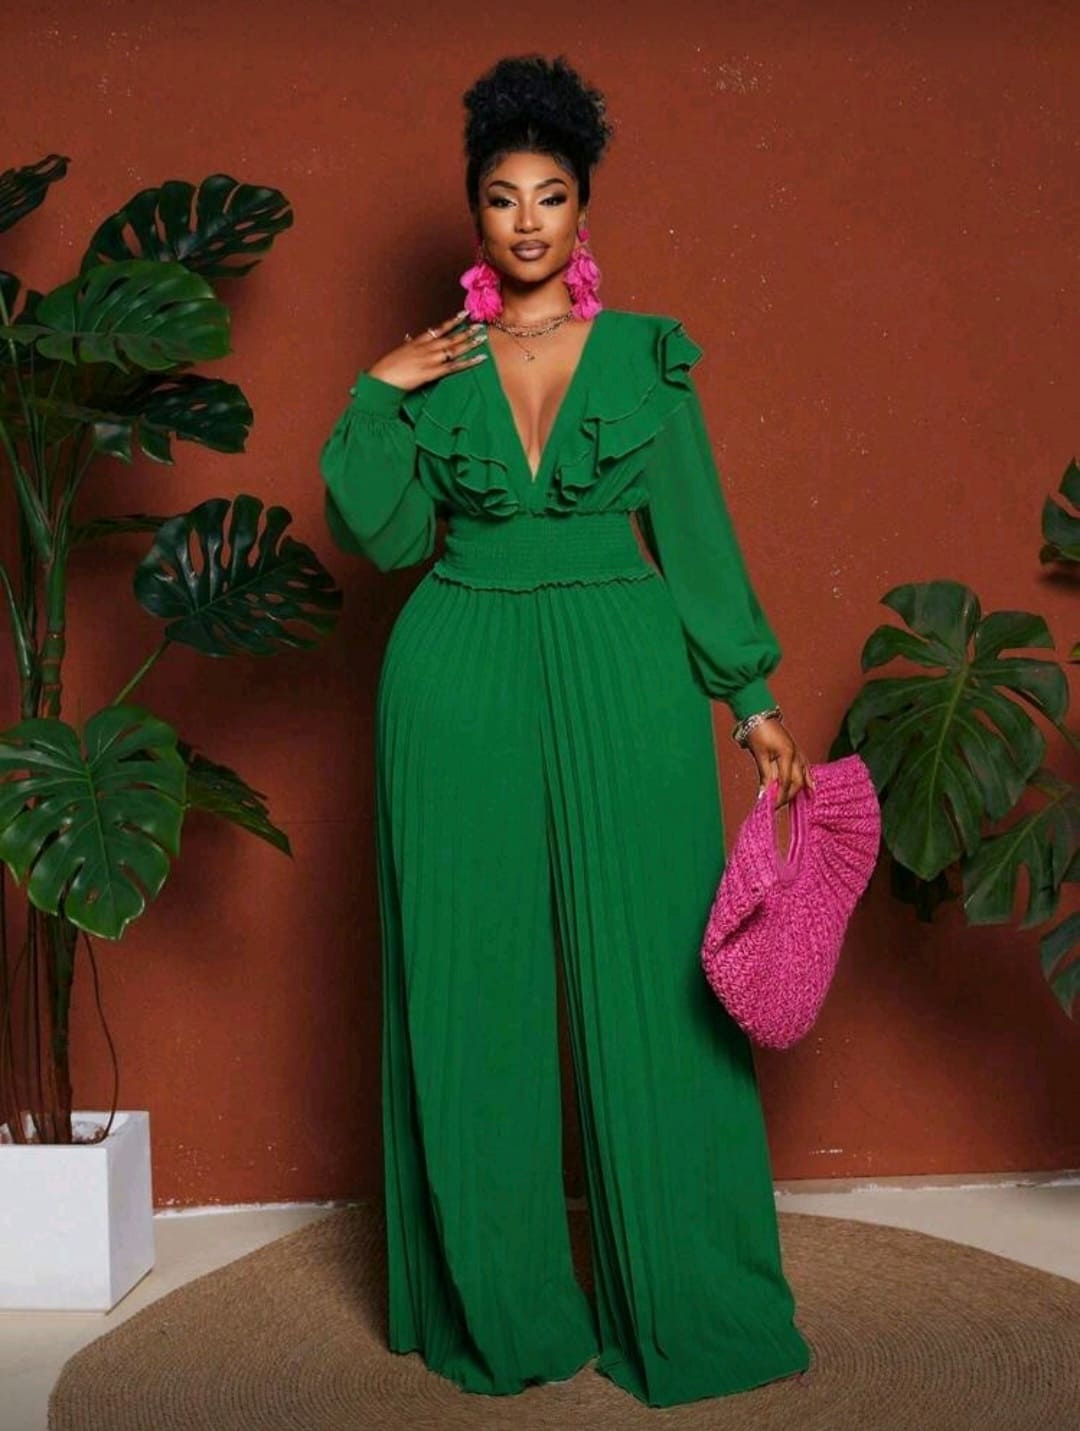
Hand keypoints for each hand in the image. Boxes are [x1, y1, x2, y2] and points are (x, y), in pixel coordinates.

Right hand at [366, 310, 488, 392]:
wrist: (383, 379)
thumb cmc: (388, 368)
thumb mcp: (399, 352)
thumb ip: (408, 344)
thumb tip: (409, 338)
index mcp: (418, 342)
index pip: (439, 328)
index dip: (453, 321)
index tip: (464, 314)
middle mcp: (427, 348)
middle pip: (450, 337)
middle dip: (466, 331)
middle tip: (480, 325)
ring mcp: (430, 359)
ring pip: (454, 349)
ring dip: (469, 343)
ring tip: (482, 338)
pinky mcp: (432, 372)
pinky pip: (454, 366)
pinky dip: (468, 362)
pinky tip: (479, 359)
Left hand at [745, 716, 814, 808]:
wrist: (759, 716)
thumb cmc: (758, 732)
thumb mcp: (760, 755)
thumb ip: (765, 775)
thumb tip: (764, 795)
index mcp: (787, 755)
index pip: (786, 782)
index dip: (780, 796)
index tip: (771, 806)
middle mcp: (797, 755)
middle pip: (797, 782)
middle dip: (788, 795)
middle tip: (776, 805)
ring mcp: (798, 753)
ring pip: (804, 776)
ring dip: (797, 790)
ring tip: (788, 801)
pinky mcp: (797, 752)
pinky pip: (805, 769)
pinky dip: (807, 780)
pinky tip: (811, 789)